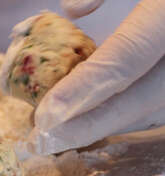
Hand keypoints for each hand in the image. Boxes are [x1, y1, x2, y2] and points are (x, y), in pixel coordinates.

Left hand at [17, 0, 164, 158]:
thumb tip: (71, 9)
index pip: (123, 62)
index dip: (81, 92)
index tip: (46, 116)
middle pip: (139, 99)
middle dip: (90, 125)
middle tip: (50, 140)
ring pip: (155, 109)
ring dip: (111, 124)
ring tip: (70, 134)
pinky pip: (163, 102)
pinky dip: (134, 113)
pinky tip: (107, 115)